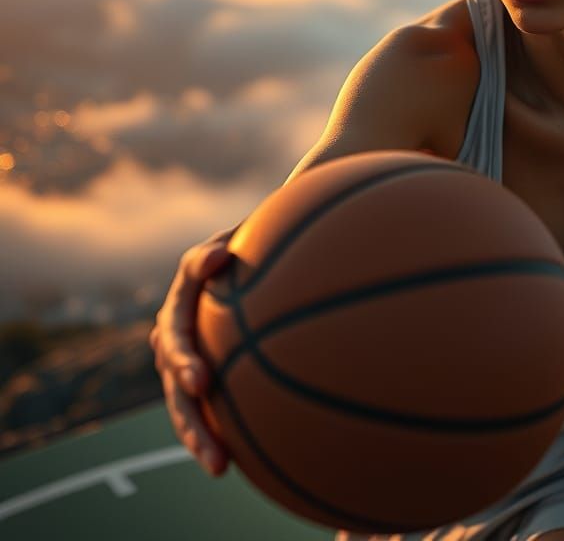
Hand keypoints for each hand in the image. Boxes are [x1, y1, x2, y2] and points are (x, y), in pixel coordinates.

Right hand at [149, 228, 235, 476]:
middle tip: (212, 447)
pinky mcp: (203, 384)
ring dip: (201, 440)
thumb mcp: (222, 243)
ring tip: (220, 467)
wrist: (244, 265)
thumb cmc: (236, 251)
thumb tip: (219, 256)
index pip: (175, 340)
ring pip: (186, 411)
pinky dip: (218, 438)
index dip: (184, 362)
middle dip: (191, 419)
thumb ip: (213, 252)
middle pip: (176, 389)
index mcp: (176, 313)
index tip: (202, 382)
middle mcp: (173, 345)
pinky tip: (238, 463)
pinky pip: (207, 414)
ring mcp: (185, 368)